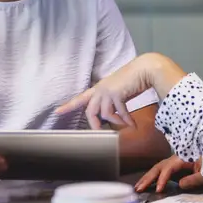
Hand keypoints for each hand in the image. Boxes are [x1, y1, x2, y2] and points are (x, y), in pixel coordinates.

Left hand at [56, 53, 186, 129]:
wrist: (145, 69)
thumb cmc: (134, 79)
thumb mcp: (118, 90)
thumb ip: (112, 101)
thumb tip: (112, 116)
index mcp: (99, 88)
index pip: (80, 98)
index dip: (68, 106)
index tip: (57, 111)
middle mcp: (100, 90)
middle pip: (90, 112)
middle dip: (95, 125)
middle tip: (101, 133)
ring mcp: (108, 91)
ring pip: (106, 114)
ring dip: (117, 122)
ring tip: (126, 125)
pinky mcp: (117, 94)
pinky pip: (120, 113)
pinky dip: (126, 120)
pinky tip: (132, 125)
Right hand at [135, 155, 202, 192]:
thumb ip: (194, 179)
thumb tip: (180, 185)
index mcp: (184, 158)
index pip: (168, 168)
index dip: (162, 179)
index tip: (158, 189)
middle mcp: (177, 158)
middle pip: (158, 167)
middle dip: (147, 178)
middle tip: (138, 188)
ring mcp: (177, 161)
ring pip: (158, 168)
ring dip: (148, 177)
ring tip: (138, 187)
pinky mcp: (178, 166)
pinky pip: (163, 170)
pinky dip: (154, 176)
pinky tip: (149, 183)